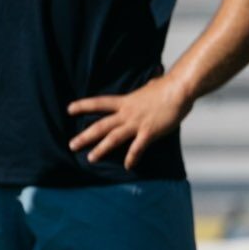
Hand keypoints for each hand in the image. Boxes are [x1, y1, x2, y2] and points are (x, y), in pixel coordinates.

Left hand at [68, 76, 191, 168]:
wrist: (178, 90)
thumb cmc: (168, 86)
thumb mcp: (152, 85)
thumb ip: (148, 88)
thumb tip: (153, 83)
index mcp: (125, 101)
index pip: (99, 103)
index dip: (83, 106)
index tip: (69, 110)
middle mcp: (127, 113)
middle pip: (101, 126)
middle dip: (85, 136)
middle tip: (72, 145)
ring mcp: (137, 123)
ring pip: (113, 138)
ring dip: (101, 149)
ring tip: (91, 159)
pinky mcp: (149, 132)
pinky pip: (137, 148)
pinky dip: (132, 158)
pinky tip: (128, 166)